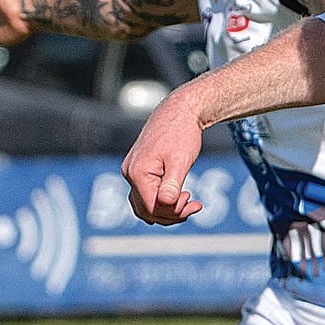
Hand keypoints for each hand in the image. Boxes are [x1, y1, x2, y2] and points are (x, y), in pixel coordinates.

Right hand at [122, 92, 206, 224]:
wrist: (179, 111)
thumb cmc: (181, 133)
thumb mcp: (180, 161)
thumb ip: (172, 184)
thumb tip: (167, 203)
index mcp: (138, 172)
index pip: (152, 207)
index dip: (174, 213)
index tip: (195, 204)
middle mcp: (129, 173)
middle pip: (147, 210)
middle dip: (172, 213)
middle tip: (194, 205)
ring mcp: (131, 171)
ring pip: (145, 205)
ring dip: (167, 209)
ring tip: (189, 201)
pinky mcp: (138, 169)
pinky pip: (145, 195)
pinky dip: (161, 201)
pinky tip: (179, 197)